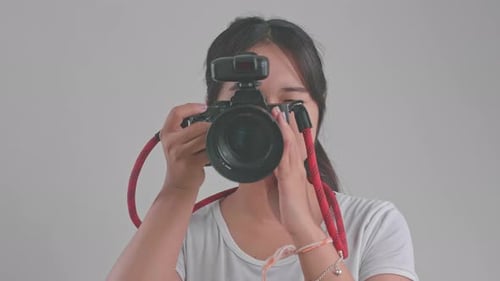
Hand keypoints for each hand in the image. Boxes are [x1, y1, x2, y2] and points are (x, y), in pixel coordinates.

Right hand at [160, 103, 210, 191]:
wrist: (177, 185)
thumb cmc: (179, 163)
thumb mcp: (175, 143)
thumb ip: (185, 130)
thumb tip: (206, 117)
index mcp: (167, 134)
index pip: (176, 113)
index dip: (191, 106)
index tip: (203, 107)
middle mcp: (172, 143)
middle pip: (197, 125)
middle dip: (209, 127)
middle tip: (215, 130)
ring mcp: (181, 153)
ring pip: (205, 137)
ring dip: (213, 139)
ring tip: (213, 142)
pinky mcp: (192, 163)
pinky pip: (209, 151)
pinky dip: (214, 150)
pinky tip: (213, 152)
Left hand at [271, 107, 319, 236]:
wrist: (301, 225)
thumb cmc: (294, 211)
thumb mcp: (288, 191)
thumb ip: (284, 179)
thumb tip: (277, 172)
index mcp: (296, 171)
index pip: (293, 147)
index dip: (288, 132)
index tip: (282, 119)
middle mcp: (297, 169)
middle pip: (292, 142)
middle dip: (286, 125)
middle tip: (280, 109)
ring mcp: (294, 173)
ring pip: (290, 146)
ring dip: (284, 130)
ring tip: (278, 115)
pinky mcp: (288, 180)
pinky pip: (285, 159)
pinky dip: (284, 146)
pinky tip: (281, 136)